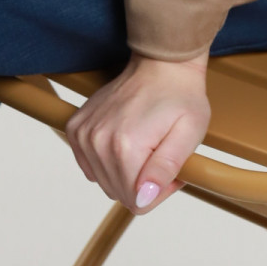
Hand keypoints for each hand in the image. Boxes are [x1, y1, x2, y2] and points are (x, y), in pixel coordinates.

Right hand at [65, 50, 211, 213]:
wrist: (161, 63)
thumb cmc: (181, 96)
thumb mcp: (189, 132)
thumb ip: (165, 169)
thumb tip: (143, 199)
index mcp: (125, 147)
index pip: (138, 202)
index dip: (160, 190)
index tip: (172, 169)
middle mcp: (97, 142)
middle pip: (119, 193)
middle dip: (143, 183)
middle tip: (161, 154)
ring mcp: (83, 134)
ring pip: (104, 181)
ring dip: (126, 172)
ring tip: (145, 146)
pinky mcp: (76, 128)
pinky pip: (90, 166)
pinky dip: (107, 161)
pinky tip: (125, 142)